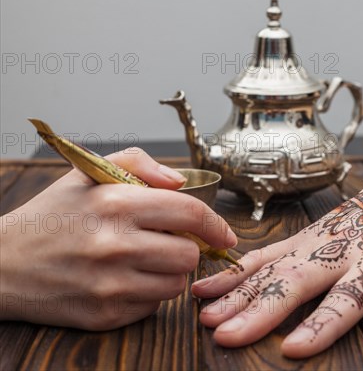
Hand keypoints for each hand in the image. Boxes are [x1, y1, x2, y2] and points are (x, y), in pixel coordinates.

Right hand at [0, 148, 236, 329]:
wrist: (1, 265)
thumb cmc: (51, 216)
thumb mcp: (87, 173)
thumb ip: (138, 164)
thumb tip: (179, 181)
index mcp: (115, 204)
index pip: (190, 212)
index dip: (216, 223)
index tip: (226, 234)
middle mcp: (115, 245)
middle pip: (190, 253)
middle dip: (186, 247)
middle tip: (166, 242)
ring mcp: (110, 284)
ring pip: (177, 284)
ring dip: (169, 272)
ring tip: (142, 260)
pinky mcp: (105, 314)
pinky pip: (153, 306)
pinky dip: (147, 293)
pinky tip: (123, 279)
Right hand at [192, 177, 362, 357]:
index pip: (347, 299)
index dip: (321, 323)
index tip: (293, 348)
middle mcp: (337, 251)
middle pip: (295, 284)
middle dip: (260, 311)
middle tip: (227, 336)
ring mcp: (314, 242)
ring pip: (270, 268)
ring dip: (237, 292)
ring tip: (208, 316)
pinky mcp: (300, 237)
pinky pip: (263, 253)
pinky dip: (234, 270)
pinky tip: (208, 287)